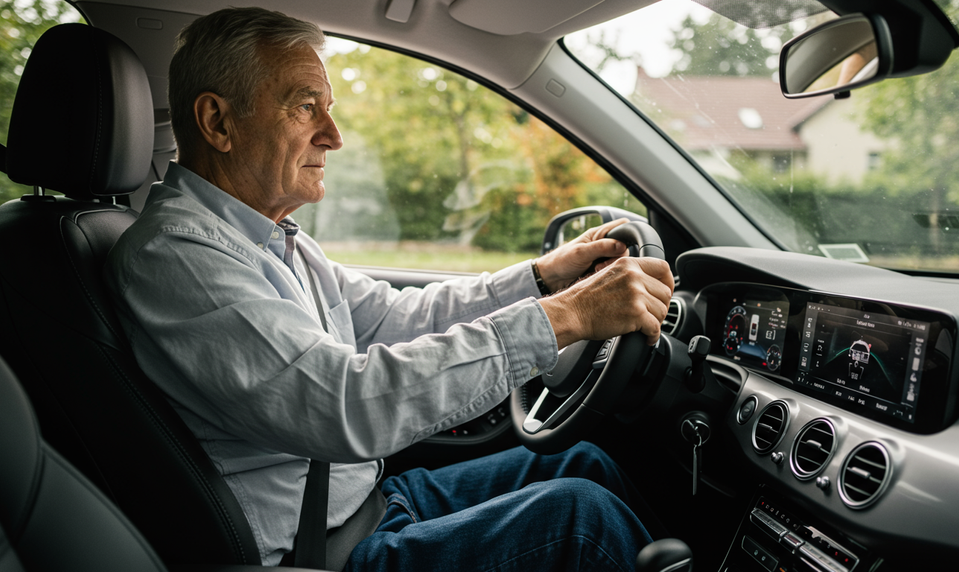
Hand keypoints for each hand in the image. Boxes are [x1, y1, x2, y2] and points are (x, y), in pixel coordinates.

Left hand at [534, 219, 631, 292]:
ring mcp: (603, 257)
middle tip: (602, 264)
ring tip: (597, 270)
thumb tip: (621, 245)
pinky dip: (609, 274)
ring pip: (620, 260)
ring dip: (612, 267)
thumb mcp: (581, 252)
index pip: (622, 226)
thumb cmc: (562, 260)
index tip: (620, 248)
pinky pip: (613, 271)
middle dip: (618, 256)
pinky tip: (597, 276)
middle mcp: (603, 244)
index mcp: (599, 234)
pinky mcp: (602, 269)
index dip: (627, 233)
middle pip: (625, 246)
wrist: (551, 278)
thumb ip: (601, 247)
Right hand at [539, 256, 673, 347]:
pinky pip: (656, 328)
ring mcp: (636, 295)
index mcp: (628, 264)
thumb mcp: (608, 275)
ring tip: (645, 327)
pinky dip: (653, 336)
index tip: (664, 292)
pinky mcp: (636, 314)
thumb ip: (629, 276)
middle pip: (665, 293)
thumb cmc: (584, 299)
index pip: (662, 268)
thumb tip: (649, 286)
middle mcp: (634, 277)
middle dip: (660, 306)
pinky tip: (646, 337)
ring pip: (662, 311)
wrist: (571, 313)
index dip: (667, 282)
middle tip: (652, 315)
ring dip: (656, 322)